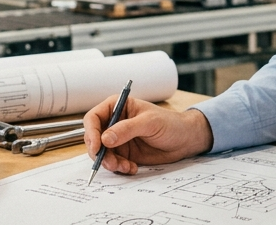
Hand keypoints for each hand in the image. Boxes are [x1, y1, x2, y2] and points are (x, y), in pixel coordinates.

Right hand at [82, 97, 213, 174]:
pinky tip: (132, 168)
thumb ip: (126, 129)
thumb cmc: (170, 123)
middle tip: (110, 162)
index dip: (91, 132)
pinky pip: (113, 163)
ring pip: (102, 154)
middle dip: (99, 153)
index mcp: (117, 107)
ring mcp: (118, 140)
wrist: (184, 140)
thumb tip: (105, 139)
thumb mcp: (149, 123)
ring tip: (125, 166)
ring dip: (110, 163)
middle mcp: (114, 123)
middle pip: (94, 138)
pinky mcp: (124, 154)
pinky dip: (119, 168)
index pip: (93, 118)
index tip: (96, 147)